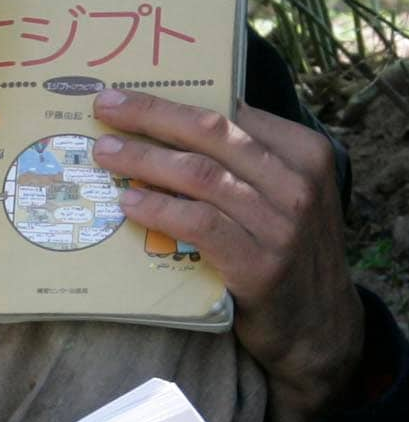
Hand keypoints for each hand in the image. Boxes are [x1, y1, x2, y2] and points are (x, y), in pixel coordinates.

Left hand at [92, 89, 363, 421]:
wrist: (317, 327)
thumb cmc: (285, 253)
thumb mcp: (282, 196)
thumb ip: (246, 162)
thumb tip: (172, 123)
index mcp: (303, 153)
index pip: (229, 112)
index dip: (172, 100)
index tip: (126, 94)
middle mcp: (297, 182)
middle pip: (210, 133)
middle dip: (150, 115)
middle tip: (104, 107)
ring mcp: (282, 224)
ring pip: (200, 175)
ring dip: (144, 160)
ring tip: (105, 155)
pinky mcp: (261, 265)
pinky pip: (200, 225)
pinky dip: (160, 209)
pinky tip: (129, 202)